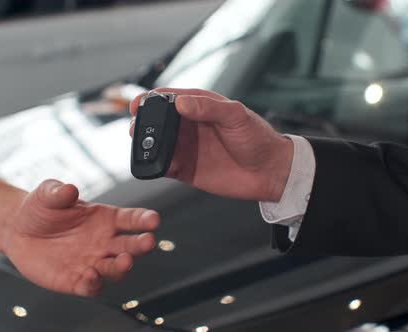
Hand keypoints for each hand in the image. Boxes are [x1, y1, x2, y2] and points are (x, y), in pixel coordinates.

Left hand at [2, 180, 159, 296]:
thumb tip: (69, 189)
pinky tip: (91, 275)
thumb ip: (58, 192)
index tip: (154, 219)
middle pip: (131, 246)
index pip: (131, 219)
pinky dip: (95, 284)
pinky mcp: (77, 281)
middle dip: (142, 245)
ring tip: (124, 261)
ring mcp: (93, 262)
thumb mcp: (47, 194)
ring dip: (122, 266)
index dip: (144, 219)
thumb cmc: (41, 209)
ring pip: (116, 269)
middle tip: (148, 241)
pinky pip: (92, 286)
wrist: (18, 231)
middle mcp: (105, 242)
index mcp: (105, 219)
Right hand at [130, 88, 293, 201]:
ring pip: (156, 144)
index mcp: (200, 106)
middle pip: (156, 121)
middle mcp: (189, 126)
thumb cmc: (258, 138)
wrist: (271, 172)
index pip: (168, 98)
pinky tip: (156, 165)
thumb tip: (180, 103)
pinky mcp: (186, 170)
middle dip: (143, 123)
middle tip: (137, 128)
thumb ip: (208, 108)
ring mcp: (186, 148)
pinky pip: (164, 166)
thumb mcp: (236, 116)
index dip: (150, 99)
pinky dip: (156, 166)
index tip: (138, 104)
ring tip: (141, 146)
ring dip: (145, 144)